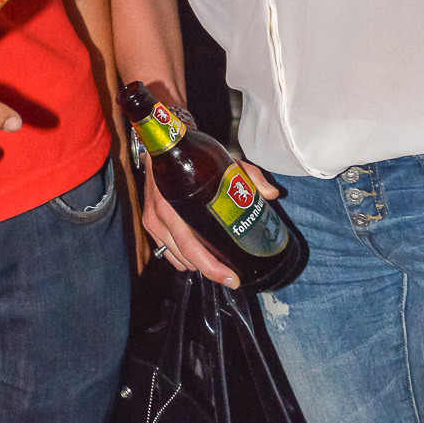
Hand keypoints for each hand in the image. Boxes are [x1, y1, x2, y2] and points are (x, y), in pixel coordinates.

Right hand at [141, 160, 279, 288]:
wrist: (164, 144)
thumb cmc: (195, 153)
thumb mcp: (225, 161)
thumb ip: (250, 175)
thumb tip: (272, 194)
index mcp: (171, 204)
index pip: (191, 246)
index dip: (212, 267)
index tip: (233, 278)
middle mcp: (158, 217)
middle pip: (185, 258)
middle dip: (210, 271)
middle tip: (232, 276)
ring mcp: (151, 222)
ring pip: (176, 258)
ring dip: (197, 266)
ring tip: (218, 266)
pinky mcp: (150, 224)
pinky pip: (167, 251)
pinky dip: (183, 259)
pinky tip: (199, 257)